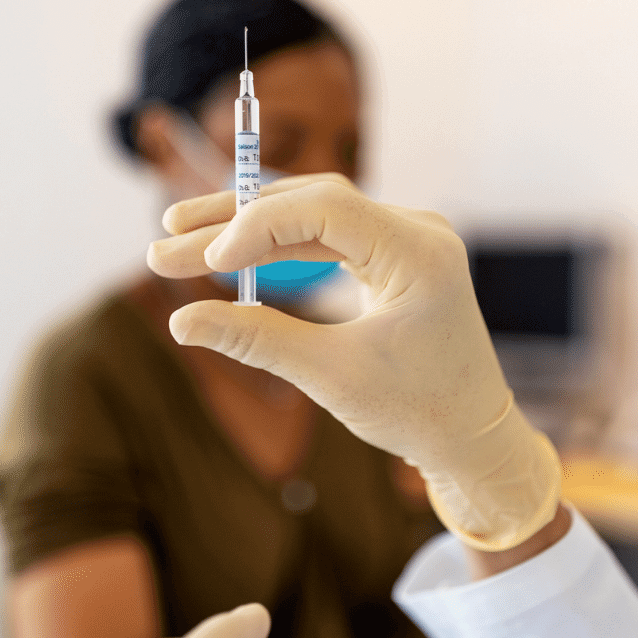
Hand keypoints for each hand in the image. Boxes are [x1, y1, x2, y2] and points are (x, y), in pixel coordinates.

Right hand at [147, 176, 559, 550]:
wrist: (472, 436)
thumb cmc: (418, 412)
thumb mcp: (332, 376)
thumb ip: (257, 339)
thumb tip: (180, 322)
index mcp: (420, 254)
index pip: (325, 208)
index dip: (255, 225)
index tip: (204, 263)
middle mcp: (419, 232)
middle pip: (312, 202)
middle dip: (235, 222)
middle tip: (165, 241)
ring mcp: (408, 240)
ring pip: (315, 215)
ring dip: (249, 230)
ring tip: (180, 245)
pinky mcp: (395, 256)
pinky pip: (329, 235)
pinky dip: (279, 246)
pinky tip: (229, 257)